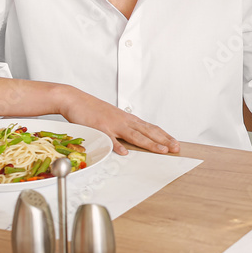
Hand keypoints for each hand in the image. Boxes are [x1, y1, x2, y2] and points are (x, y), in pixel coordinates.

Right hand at [60, 87, 180, 155]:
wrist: (75, 99)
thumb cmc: (94, 111)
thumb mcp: (114, 119)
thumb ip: (125, 129)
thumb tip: (135, 140)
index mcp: (128, 119)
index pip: (151, 128)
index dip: (164, 136)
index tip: (175, 143)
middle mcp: (124, 121)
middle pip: (148, 132)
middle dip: (163, 141)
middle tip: (176, 148)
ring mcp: (112, 124)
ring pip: (134, 135)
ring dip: (149, 143)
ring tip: (161, 151)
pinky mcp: (99, 128)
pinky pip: (109, 139)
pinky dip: (117, 146)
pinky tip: (124, 153)